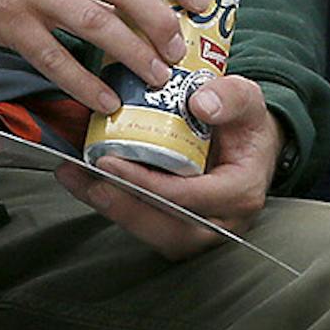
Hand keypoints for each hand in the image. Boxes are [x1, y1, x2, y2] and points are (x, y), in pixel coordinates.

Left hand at [58, 75, 282, 258]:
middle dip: (124, 207)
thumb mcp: (247, 99)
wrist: (251, 144)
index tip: (111, 162)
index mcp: (240, 192)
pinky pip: (148, 225)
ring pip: (154, 233)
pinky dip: (116, 205)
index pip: (189, 197)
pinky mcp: (182, 229)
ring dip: (113, 209)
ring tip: (78, 181)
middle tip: (90, 181)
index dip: (148, 184)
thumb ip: (230, 97)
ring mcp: (202, 231)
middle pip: (169, 230)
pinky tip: (86, 183)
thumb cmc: (246, 123)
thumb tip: (200, 104)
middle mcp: (222, 221)